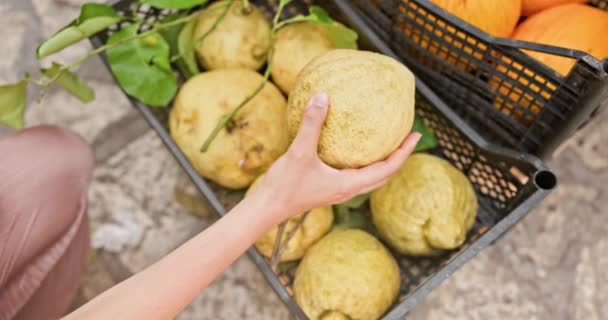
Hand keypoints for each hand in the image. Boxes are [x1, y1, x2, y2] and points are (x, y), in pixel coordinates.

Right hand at [250, 92, 420, 222]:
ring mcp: (337, 190)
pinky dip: (362, 162)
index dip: (403, 153)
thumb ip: (312, 125)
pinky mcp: (326, 187)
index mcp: (348, 185)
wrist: (266, 208)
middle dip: (398, 157)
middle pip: (383, 175)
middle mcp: (347, 189)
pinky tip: (352, 147)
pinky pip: (353, 173)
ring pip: (369, 177)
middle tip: (409, 138)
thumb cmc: (284, 185)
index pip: (386, 170)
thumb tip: (323, 96)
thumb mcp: (299, 152)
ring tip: (388, 142)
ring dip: (382, 162)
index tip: (416, 135)